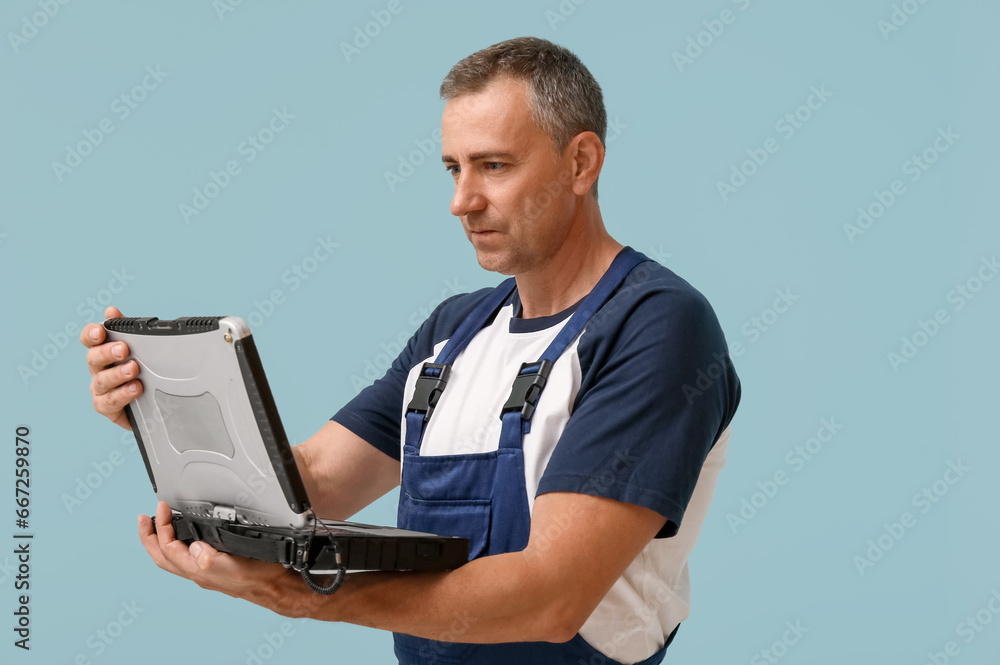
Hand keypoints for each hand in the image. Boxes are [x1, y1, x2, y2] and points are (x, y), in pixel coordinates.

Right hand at [80, 306, 139, 429]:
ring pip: (102, 381)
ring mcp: (100, 389)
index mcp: (104, 352)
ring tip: (134, 369)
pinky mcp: (107, 407)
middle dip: (107, 352)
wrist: (151, 403)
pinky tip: (135, 388)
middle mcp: (98, 370)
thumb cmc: (141, 372)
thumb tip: (111, 310)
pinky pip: (109, 402)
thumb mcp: (140, 349)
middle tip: (123, 349)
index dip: (91, 333)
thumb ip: (127, 330)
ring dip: (117, 374)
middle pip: (93, 358)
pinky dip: (122, 394)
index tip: (100, 331)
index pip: (89, 339)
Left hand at [138, 502, 306, 615]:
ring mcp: (205, 571)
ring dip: (160, 541)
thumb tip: (194, 547)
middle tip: (144, 518)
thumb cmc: (260, 578)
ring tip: (156, 527)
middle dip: (149, 537)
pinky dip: (176, 545)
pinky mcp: (214, 568)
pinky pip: (185, 557)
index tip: (163, 508)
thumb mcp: (236, 567)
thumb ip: (211, 560)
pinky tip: (184, 538)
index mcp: (198, 570)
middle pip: (162, 557)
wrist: (276, 587)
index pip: (168, 549)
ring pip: (172, 558)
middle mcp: (198, 572)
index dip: (161, 527)